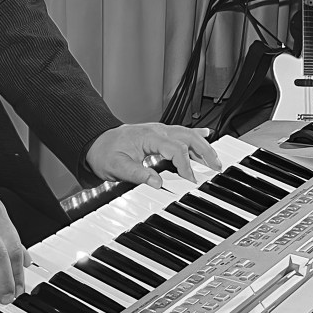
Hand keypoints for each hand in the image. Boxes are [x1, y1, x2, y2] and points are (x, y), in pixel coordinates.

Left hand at [85, 123, 221, 187]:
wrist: (95, 141)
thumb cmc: (104, 152)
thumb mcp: (116, 166)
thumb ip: (137, 174)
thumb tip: (156, 182)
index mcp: (150, 136)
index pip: (175, 149)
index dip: (186, 165)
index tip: (192, 180)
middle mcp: (158, 131)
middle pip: (188, 137)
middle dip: (204, 151)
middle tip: (216, 167)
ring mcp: (160, 131)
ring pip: (188, 134)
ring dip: (203, 145)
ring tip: (215, 159)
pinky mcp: (159, 134)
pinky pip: (182, 132)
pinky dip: (196, 134)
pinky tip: (206, 134)